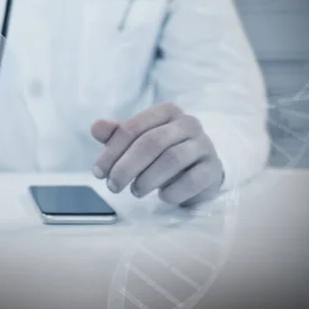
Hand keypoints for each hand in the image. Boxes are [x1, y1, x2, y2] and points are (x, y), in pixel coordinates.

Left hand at [90, 103, 223, 205]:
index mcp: (165, 111)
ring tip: (135, 191)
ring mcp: (204, 145)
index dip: (111, 151)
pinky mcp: (213, 168)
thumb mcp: (137, 141)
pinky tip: (162, 197)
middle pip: (151, 143)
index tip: (98, 173)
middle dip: (126, 167)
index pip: (132, 127)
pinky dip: (173, 191)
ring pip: (172, 159)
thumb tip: (95, 127)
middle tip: (113, 186)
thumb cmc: (161, 153)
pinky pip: (193, 179)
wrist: (199, 170)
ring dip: (147, 179)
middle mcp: (187, 123)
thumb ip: (116, 134)